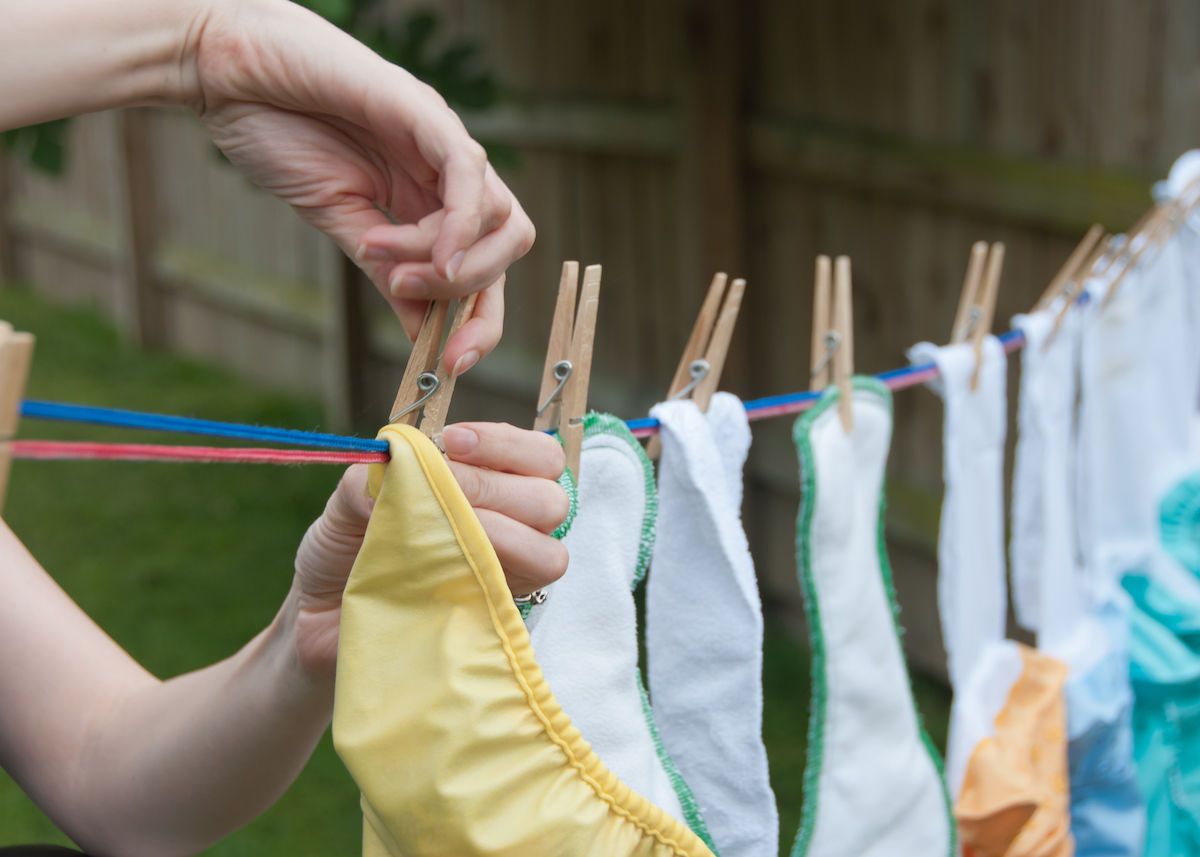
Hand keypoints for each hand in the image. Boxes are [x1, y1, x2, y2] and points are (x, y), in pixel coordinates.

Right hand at [187, 0, 533, 372]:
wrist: (226, 74)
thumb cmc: (276, 135)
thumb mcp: (342, 224)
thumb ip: (389, 275)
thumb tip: (426, 334)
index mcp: (430, 197)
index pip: (486, 266)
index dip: (480, 321)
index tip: (449, 365)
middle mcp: (448, 170)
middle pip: (512, 244)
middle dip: (480, 301)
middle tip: (423, 319)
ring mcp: (442, 139)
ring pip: (499, 218)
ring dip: (448, 264)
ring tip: (382, 259)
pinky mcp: (424, 111)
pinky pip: (468, 176)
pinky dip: (455, 226)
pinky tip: (424, 254)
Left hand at [291, 423, 567, 674]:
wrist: (315, 620)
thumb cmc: (342, 554)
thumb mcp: (347, 501)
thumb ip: (374, 476)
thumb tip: (405, 467)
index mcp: (488, 488)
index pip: (537, 456)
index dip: (505, 443)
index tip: (452, 441)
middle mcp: (509, 531)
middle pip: (551, 499)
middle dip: (495, 484)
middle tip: (443, 483)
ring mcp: (504, 579)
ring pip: (549, 553)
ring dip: (500, 531)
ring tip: (445, 529)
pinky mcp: (491, 620)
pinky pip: (520, 601)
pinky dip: (488, 574)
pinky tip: (445, 568)